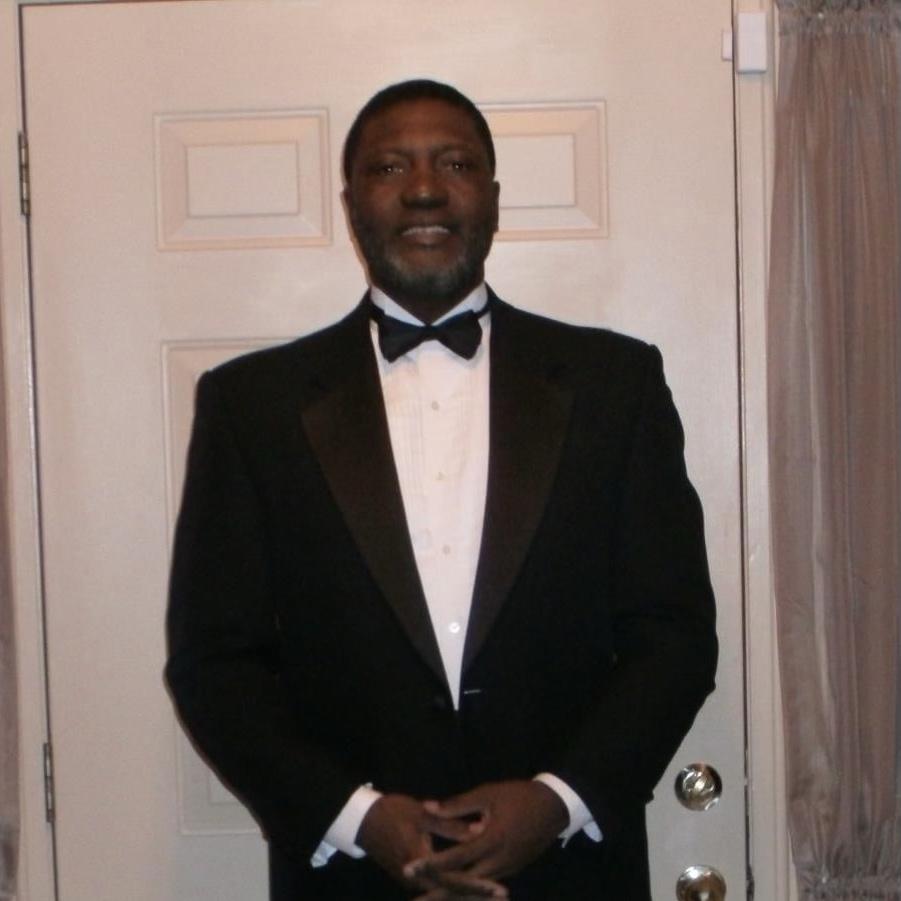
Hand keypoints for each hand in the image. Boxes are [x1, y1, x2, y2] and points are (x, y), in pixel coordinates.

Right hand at [356, 794, 505, 896]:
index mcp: (419, 862)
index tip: (499, 890)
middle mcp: (416, 879)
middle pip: (451, 892)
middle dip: (477, 895)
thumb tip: (479, 830)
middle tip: (504, 897)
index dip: (477, 886)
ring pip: (445, 892)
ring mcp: (413, 881)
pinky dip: (456, 889)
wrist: (362, 820)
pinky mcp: (413, 879)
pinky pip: (438, 888)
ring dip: (469, 893)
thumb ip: (449, 824)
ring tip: (494, 895)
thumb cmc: (392, 812)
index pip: (453, 880)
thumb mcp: (421, 814)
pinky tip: (472, 888)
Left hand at [406, 780, 568, 888]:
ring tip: (429, 899)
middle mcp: (499, 862)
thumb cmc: (519, 796)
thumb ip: (458, 804)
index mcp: (492, 840)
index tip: (408, 869)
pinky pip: (486, 884)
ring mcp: (507, 869)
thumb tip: (428, 807)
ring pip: (475, 889)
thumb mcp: (488, 794)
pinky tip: (455, 892)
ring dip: (452, 895)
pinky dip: (469, 891)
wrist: (555, 807)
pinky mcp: (511, 870)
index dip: (430, 864)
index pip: (455, 858)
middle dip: (438, 894)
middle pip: (463, 884)